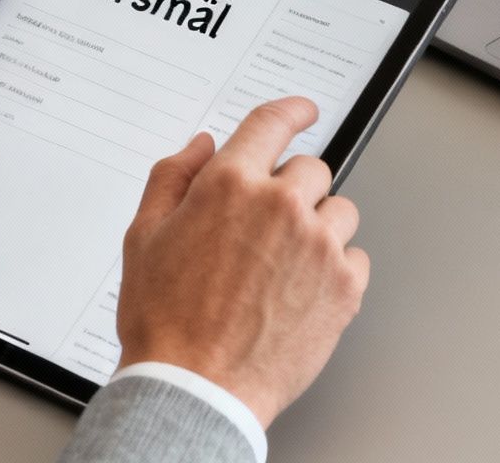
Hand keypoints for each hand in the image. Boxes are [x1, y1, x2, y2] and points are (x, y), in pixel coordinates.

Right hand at [114, 97, 369, 427]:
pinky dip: (335, 266)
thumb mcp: (144, 236)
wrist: (197, 388)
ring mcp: (319, 246)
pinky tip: (300, 290)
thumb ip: (173, 177)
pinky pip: (355, 255)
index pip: (272, 123)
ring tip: (282, 264)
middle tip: (265, 226)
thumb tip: (202, 144)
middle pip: (311, 168)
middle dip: (290, 188)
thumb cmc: (165, 320)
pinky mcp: (345, 286)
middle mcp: (281, 206)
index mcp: (230, 185)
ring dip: (318, 224)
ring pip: (339, 209)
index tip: (304, 111)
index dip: (292, 111)